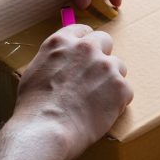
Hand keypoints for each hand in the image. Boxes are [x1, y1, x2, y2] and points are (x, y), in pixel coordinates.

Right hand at [12, 24, 133, 159]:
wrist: (46, 129)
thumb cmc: (34, 107)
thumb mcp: (35, 72)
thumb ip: (54, 60)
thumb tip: (63, 62)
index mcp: (63, 42)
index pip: (83, 31)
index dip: (84, 43)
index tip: (85, 54)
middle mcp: (87, 49)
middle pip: (105, 41)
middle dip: (101, 56)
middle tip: (93, 77)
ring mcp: (106, 66)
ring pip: (118, 67)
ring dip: (110, 80)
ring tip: (95, 100)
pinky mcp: (121, 87)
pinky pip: (125, 91)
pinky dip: (117, 102)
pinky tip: (100, 112)